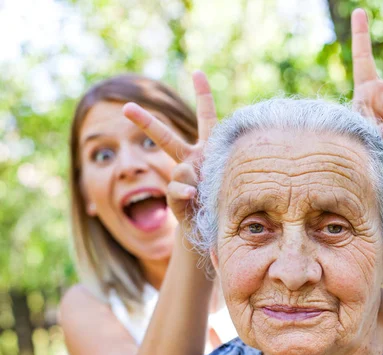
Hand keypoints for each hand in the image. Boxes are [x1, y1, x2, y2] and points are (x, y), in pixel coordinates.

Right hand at [122, 71, 216, 228]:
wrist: (213, 224)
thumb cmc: (226, 195)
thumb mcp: (227, 175)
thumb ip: (207, 166)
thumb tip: (184, 169)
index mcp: (209, 148)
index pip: (206, 117)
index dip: (202, 95)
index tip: (197, 72)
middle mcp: (193, 159)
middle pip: (166, 138)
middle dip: (145, 122)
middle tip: (125, 108)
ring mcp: (183, 177)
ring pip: (179, 170)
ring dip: (192, 180)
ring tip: (202, 191)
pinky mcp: (177, 195)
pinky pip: (177, 188)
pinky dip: (184, 191)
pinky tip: (192, 196)